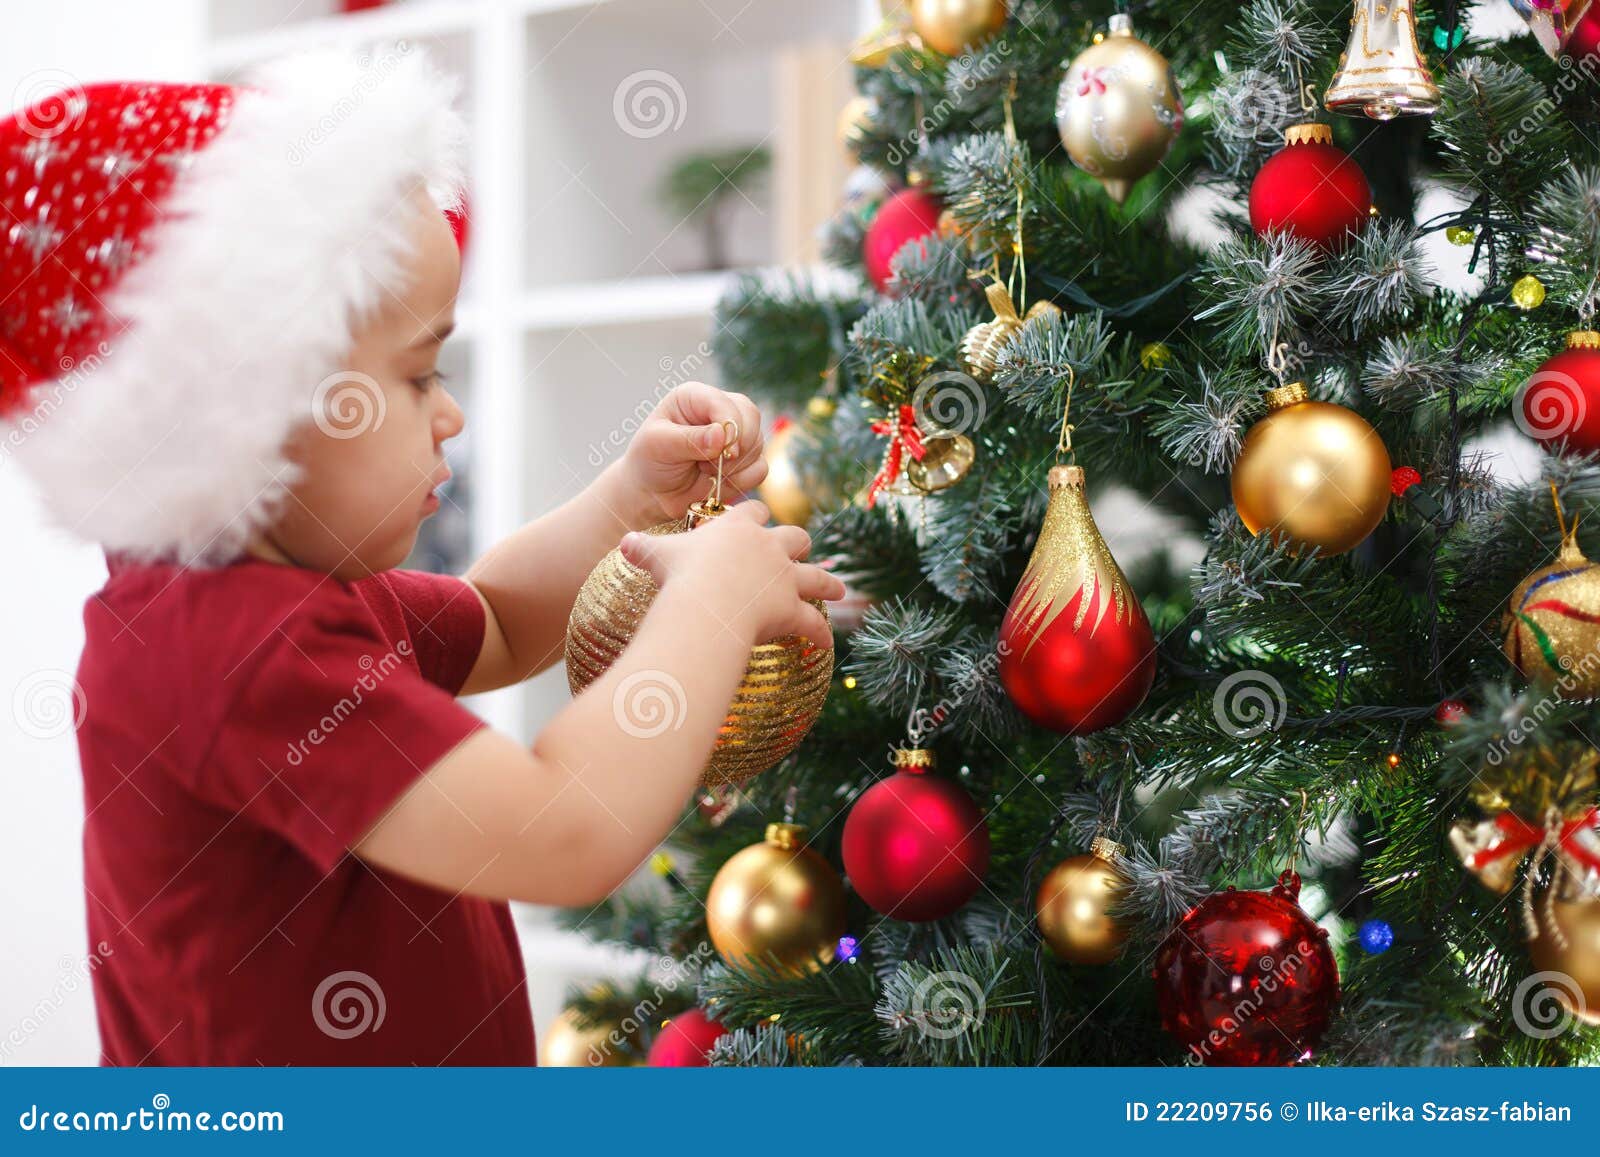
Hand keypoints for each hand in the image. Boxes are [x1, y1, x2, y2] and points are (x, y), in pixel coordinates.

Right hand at [618, 500, 843, 648]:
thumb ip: (643, 547)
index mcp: (738, 528)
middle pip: (795, 535)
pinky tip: (824, 642)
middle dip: (798, 542)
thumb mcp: (656, 554)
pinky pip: (813, 622)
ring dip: (828, 582)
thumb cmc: (681, 575)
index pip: (753, 511)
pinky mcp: (792, 608)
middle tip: (799, 548)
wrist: (707, 603)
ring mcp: (784, 577)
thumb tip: (623, 543)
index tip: (754, 519)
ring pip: (816, 576)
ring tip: (838, 588)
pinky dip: (820, 632)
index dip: (754, 515)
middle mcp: (768, 547)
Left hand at [620, 383, 766, 521]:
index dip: (730, 425)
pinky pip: (760, 468)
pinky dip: (742, 480)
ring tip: (704, 470)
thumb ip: (688, 439)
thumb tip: (722, 435)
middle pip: (750, 417)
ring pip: (758, 445)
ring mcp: (736, 434)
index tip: (723, 450)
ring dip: (734, 467)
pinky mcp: (744, 459)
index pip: (725, 402)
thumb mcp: (658, 446)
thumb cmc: (650, 460)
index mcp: (695, 397)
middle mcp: (719, 410)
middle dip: (736, 447)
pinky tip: (717, 482)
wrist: (654, 492)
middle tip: (710, 464)